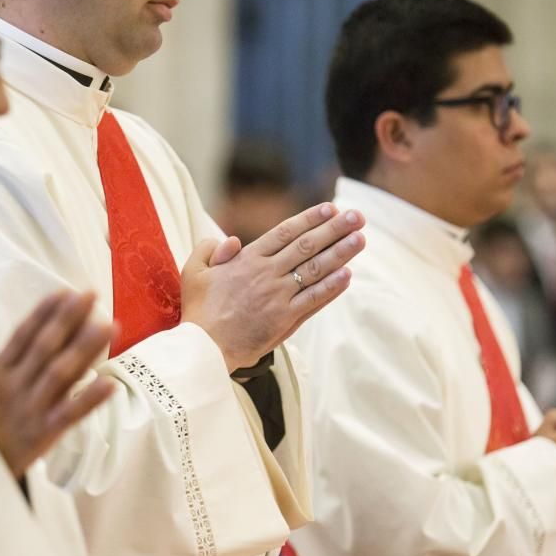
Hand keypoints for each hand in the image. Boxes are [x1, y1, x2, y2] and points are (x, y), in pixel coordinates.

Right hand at [0, 290, 115, 477]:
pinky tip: (111, 385)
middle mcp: (15, 387)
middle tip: (92, 294)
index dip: (44, 314)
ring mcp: (30, 409)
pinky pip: (69, 415)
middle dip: (69, 319)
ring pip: (62, 372)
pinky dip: (89, 400)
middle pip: (47, 346)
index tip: (65, 292)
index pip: (23, 336)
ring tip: (110, 326)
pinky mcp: (40, 436)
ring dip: (86, 349)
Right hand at [181, 203, 365, 371]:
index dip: (309, 219)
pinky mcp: (285, 320)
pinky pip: (313, 300)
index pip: (284, 233)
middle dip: (334, 229)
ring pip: (315, 270)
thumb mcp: (194, 272)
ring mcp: (278, 297)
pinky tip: (347, 274)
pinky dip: (331, 287)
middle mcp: (267, 274)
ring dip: (340, 253)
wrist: (204, 347)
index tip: (330, 208)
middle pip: (306, 246)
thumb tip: (233, 240)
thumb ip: (210, 249)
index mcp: (246, 260)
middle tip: (357, 217)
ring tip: (360, 238)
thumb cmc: (198, 310)